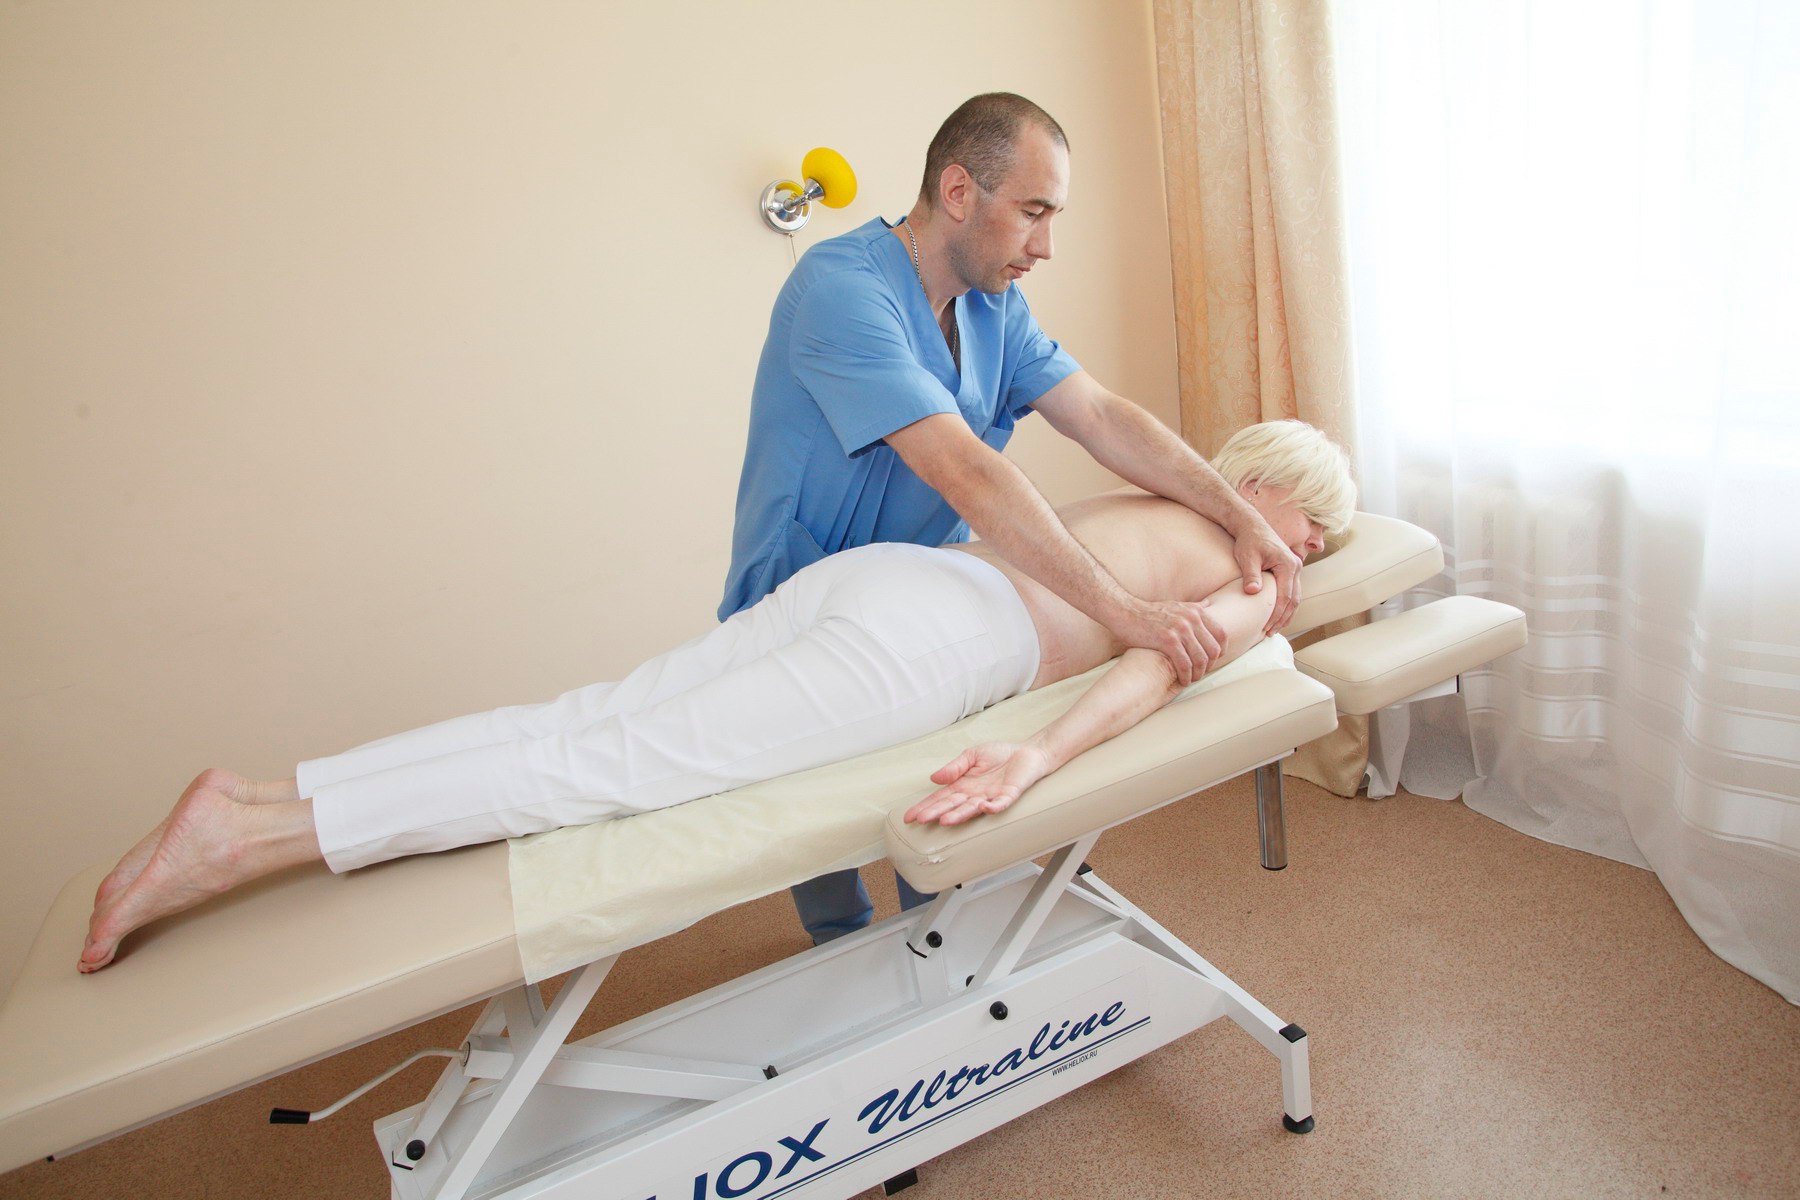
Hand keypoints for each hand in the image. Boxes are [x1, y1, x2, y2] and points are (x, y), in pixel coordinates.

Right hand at [904, 742, 1051, 825]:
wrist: (1027, 753)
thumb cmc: (1000, 755)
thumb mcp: (971, 755)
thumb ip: (954, 767)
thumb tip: (934, 778)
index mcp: (963, 785)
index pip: (940, 798)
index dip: (925, 806)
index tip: (909, 816)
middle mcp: (974, 795)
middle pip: (952, 805)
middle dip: (937, 812)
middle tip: (922, 820)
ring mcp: (991, 796)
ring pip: (972, 809)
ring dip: (959, 815)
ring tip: (944, 820)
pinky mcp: (1009, 795)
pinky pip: (1000, 803)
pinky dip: (992, 807)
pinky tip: (983, 807)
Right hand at [1113, 597, 1224, 686]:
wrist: (1124, 612)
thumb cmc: (1148, 612)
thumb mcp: (1175, 605)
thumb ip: (1193, 607)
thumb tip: (1207, 605)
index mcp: (1196, 611)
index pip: (1222, 634)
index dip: (1221, 651)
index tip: (1213, 661)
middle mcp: (1191, 619)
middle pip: (1213, 650)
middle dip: (1209, 666)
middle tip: (1201, 673)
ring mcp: (1180, 630)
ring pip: (1200, 660)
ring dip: (1198, 674)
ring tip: (1191, 679)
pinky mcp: (1168, 641)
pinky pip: (1184, 664)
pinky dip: (1186, 676)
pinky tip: (1182, 680)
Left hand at [1233, 527, 1303, 633]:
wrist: (1251, 526)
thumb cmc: (1249, 540)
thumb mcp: (1247, 556)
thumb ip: (1251, 574)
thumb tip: (1253, 591)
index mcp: (1288, 564)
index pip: (1285, 596)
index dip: (1276, 614)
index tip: (1266, 627)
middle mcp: (1296, 567)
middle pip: (1293, 600)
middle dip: (1282, 618)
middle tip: (1269, 633)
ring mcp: (1295, 568)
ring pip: (1295, 597)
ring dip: (1285, 614)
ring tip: (1273, 629)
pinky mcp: (1289, 570)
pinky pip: (1291, 592)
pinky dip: (1285, 605)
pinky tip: (1276, 616)